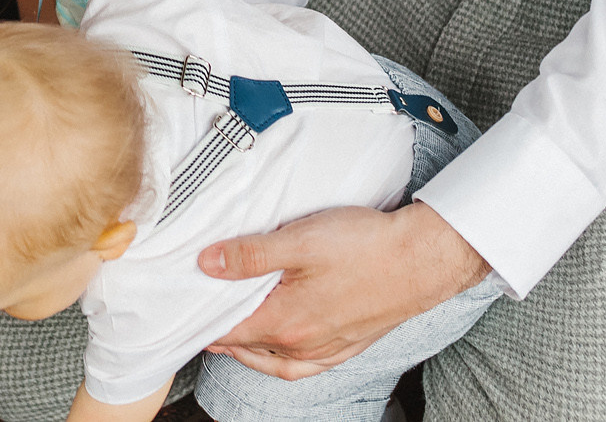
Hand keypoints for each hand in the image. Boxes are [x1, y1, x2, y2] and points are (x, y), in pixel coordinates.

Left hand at [202, 203, 489, 377]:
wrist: (424, 258)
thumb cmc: (366, 247)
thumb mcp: (298, 240)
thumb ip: (250, 255)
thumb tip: (207, 264)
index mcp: (287, 322)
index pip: (228, 332)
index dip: (201, 322)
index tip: (181, 313)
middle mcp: (305, 345)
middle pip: (249, 347)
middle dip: (221, 335)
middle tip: (198, 320)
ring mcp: (329, 348)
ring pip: (276, 360)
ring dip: (250, 349)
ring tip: (231, 335)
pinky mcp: (350, 344)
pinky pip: (306, 365)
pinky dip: (284, 361)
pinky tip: (282, 351)